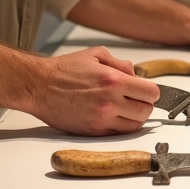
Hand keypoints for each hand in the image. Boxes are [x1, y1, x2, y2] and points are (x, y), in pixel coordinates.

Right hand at [28, 47, 159, 135]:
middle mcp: (110, 101)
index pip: (150, 92)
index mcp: (113, 80)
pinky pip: (118, 133)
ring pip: (135, 125)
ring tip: (125, 108)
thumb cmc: (63, 70)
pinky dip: (121, 126)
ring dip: (134, 117)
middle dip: (144, 104)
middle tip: (136, 99)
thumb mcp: (95, 55)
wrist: (39, 87)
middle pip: (146, 111)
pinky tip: (114, 116)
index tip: (146, 90)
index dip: (150, 91)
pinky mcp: (93, 131)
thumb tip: (134, 73)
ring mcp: (102, 118)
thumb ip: (120, 63)